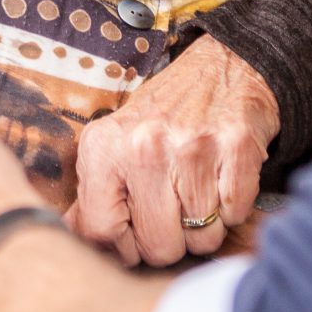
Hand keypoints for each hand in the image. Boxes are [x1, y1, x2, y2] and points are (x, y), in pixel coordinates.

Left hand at [66, 36, 278, 266]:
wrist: (227, 64)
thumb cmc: (167, 111)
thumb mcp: (117, 140)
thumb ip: (95, 191)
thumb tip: (74, 236)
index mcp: (105, 145)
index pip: (101, 232)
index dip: (123, 247)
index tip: (137, 235)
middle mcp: (145, 145)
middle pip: (158, 247)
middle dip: (171, 240)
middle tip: (174, 205)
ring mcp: (194, 147)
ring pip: (202, 239)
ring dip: (205, 225)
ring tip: (199, 186)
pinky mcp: (237, 146)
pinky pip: (235, 216)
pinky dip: (233, 207)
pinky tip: (222, 178)